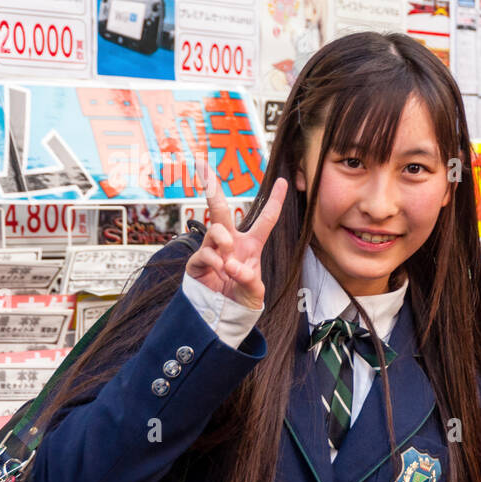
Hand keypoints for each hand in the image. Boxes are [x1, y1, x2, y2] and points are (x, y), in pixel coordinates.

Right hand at [185, 177, 287, 310]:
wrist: (223, 316)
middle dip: (211, 186)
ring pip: (215, 230)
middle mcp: (230, 242)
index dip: (275, 200)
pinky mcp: (197, 263)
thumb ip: (250, 279)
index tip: (283, 181)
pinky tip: (220, 271)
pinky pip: (205, 253)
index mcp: (251, 244)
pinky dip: (214, 261)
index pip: (265, 219)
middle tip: (202, 165)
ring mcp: (212, 250)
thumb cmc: (242, 298)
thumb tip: (232, 265)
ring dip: (223, 241)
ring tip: (228, 260)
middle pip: (220, 210)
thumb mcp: (255, 291)